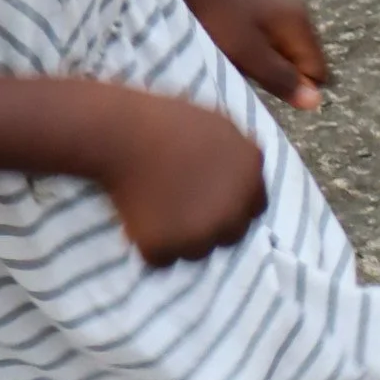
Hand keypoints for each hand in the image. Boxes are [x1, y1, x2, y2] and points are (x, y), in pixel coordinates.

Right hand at [96, 90, 267, 264]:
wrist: (124, 134)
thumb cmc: (168, 121)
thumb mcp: (221, 126)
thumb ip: (239, 158)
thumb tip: (245, 179)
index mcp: (251, 177)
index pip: (255, 207)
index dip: (232, 205)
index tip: (210, 200)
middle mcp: (234, 210)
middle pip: (231, 234)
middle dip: (211, 226)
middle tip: (181, 209)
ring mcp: (202, 234)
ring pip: (198, 251)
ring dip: (182, 239)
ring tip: (157, 212)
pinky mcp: (167, 249)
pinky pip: (163, 259)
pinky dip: (151, 245)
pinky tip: (139, 220)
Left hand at [188, 0, 328, 110]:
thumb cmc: (217, 18)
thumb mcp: (248, 54)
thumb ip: (281, 79)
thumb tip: (316, 102)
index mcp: (299, 23)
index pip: (317, 73)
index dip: (294, 87)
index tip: (263, 83)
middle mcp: (297, 15)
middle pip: (301, 64)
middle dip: (278, 76)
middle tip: (246, 70)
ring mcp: (279, 11)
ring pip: (283, 56)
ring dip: (262, 66)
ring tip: (235, 60)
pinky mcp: (262, 13)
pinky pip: (268, 46)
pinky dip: (252, 54)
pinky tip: (231, 49)